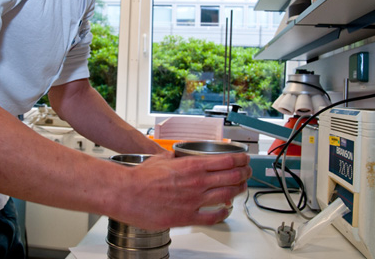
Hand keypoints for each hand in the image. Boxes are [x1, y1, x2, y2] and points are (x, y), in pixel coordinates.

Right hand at [108, 153, 250, 229]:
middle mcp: (196, 183)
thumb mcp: (161, 158)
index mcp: (192, 166)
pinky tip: (226, 210)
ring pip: (226, 195)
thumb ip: (175, 158)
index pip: (226, 161)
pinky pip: (212, 217)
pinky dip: (223, 213)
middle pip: (231, 177)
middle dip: (244, 173)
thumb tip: (178, 157)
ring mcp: (193, 201)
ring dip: (238, 191)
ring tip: (242, 188)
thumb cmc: (140, 178)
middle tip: (247, 171)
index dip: (240, 159)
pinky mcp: (187, 217)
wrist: (127, 194)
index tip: (244, 158)